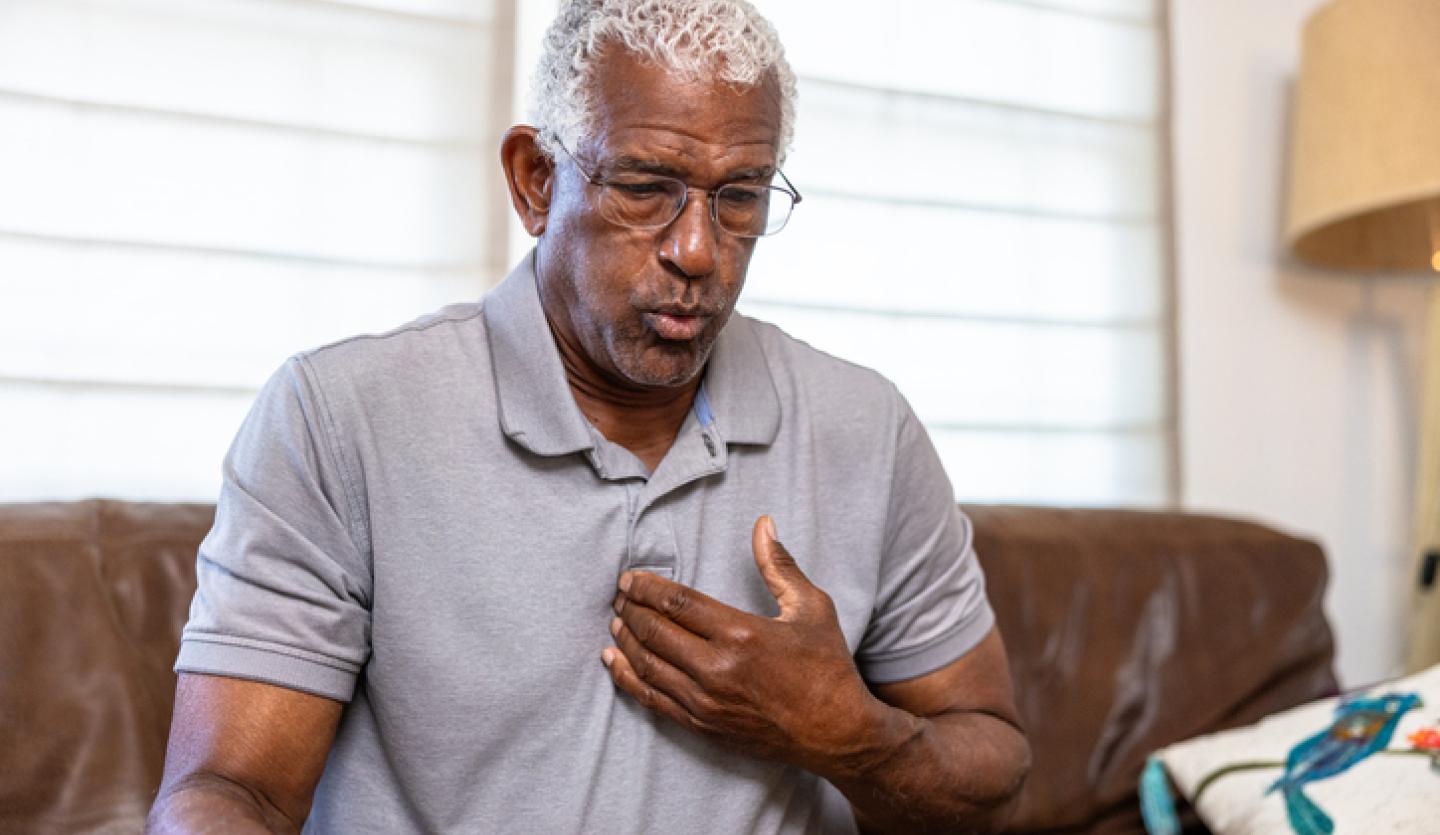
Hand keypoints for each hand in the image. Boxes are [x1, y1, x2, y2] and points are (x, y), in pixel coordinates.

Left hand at [603, 516, 906, 776]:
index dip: (646, 587)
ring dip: (625, 639)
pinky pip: (652, 699)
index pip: (676, 602)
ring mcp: (705, 702)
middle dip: (630, 608)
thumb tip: (763, 524)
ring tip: (615, 620)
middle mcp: (716, 669)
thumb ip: (780, 565)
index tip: (630, 577)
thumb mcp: (812, 608)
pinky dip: (627, 678)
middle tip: (619, 594)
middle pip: (654, 631)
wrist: (836, 735)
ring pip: (647, 665)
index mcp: (741, 634)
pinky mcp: (702, 725)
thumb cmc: (827, 667)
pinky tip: (615, 661)